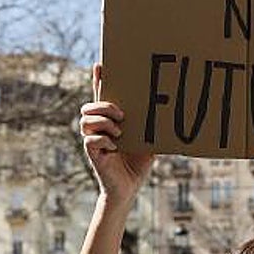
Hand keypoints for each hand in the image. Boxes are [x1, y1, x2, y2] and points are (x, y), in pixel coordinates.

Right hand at [80, 64, 153, 202]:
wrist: (129, 189)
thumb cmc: (138, 164)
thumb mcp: (148, 141)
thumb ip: (151, 127)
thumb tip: (167, 113)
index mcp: (110, 122)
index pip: (102, 97)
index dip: (98, 81)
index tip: (100, 65)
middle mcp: (99, 129)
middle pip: (89, 106)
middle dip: (103, 105)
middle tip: (122, 113)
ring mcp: (93, 141)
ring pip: (86, 120)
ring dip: (103, 122)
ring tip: (119, 130)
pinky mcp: (92, 154)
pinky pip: (90, 139)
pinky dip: (103, 139)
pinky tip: (114, 146)